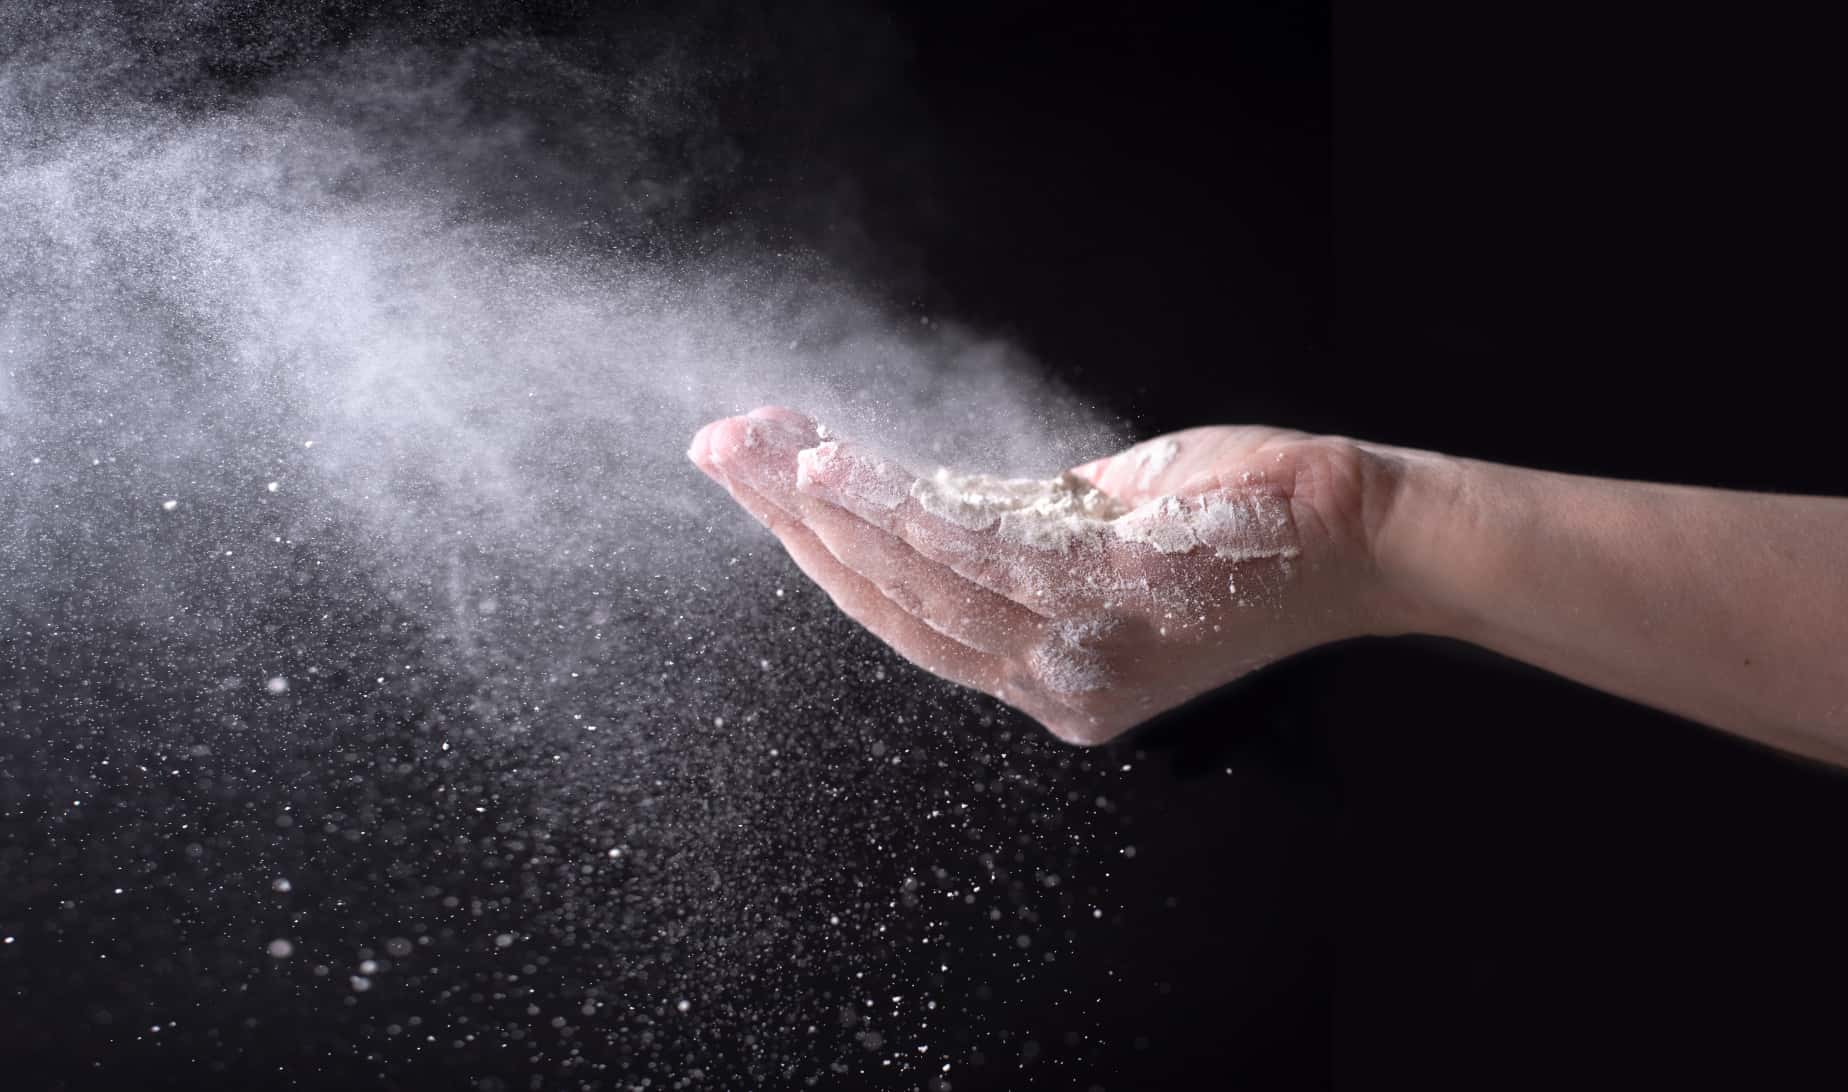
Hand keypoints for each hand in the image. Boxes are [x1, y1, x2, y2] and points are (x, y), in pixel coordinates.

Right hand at [688, 406, 1404, 743]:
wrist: (1361, 533)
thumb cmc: (1238, 529)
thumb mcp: (1099, 537)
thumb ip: (1011, 534)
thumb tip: (917, 496)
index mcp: (1048, 674)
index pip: (906, 619)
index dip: (819, 553)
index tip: (756, 483)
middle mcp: (1055, 683)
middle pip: (891, 606)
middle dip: (793, 524)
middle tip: (722, 449)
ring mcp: (1083, 646)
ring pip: (918, 581)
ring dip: (825, 508)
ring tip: (760, 447)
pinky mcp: (1113, 594)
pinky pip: (979, 551)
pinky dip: (898, 508)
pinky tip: (839, 465)